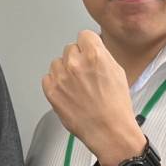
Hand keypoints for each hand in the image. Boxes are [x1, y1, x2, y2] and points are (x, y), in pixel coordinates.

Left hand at [42, 30, 142, 165]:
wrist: (108, 130)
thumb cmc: (116, 107)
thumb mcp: (117, 72)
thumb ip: (102, 56)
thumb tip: (92, 49)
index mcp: (95, 55)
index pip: (84, 35)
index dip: (88, 45)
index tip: (88, 52)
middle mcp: (75, 63)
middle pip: (70, 48)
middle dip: (77, 59)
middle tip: (85, 75)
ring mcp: (61, 77)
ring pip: (57, 62)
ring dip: (65, 71)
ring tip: (77, 86)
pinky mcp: (51, 91)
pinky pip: (48, 78)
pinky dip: (56, 83)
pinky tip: (68, 93)